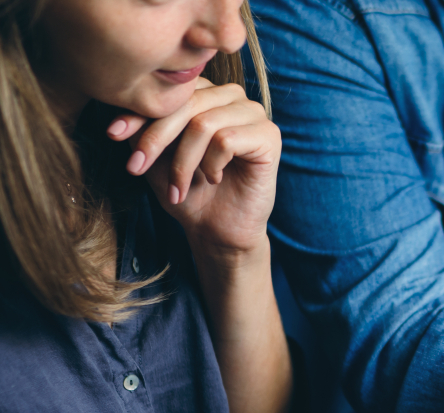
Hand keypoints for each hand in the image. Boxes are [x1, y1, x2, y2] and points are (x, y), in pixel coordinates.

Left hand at [106, 79, 280, 258]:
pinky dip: (211, 165)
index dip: (140, 113)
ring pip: (204, 123)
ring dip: (183, 161)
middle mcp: (232, 96)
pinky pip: (227, 140)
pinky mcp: (269, 136)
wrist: (217, 230)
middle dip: (155, 139)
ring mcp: (253, 114)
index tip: (113, 134)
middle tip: (136, 167)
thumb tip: (123, 106)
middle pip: (186, 104)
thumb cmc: (188, 191)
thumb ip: (142, 127)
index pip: (171, 91)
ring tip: (179, 187)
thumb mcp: (155, 156)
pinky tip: (214, 179)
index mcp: (206, 92)